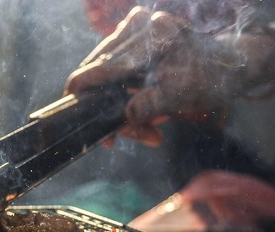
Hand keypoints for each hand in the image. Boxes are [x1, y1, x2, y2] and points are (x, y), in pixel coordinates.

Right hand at [65, 7, 244, 146]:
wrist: (227, 66)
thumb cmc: (208, 78)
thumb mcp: (182, 95)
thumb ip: (151, 104)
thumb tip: (125, 117)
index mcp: (148, 36)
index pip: (101, 66)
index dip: (82, 91)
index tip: (69, 109)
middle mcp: (136, 28)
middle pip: (100, 76)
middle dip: (109, 111)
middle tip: (117, 139)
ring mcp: (131, 33)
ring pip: (105, 79)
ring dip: (119, 109)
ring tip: (146, 131)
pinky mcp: (130, 43)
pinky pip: (113, 75)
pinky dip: (123, 98)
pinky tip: (142, 115)